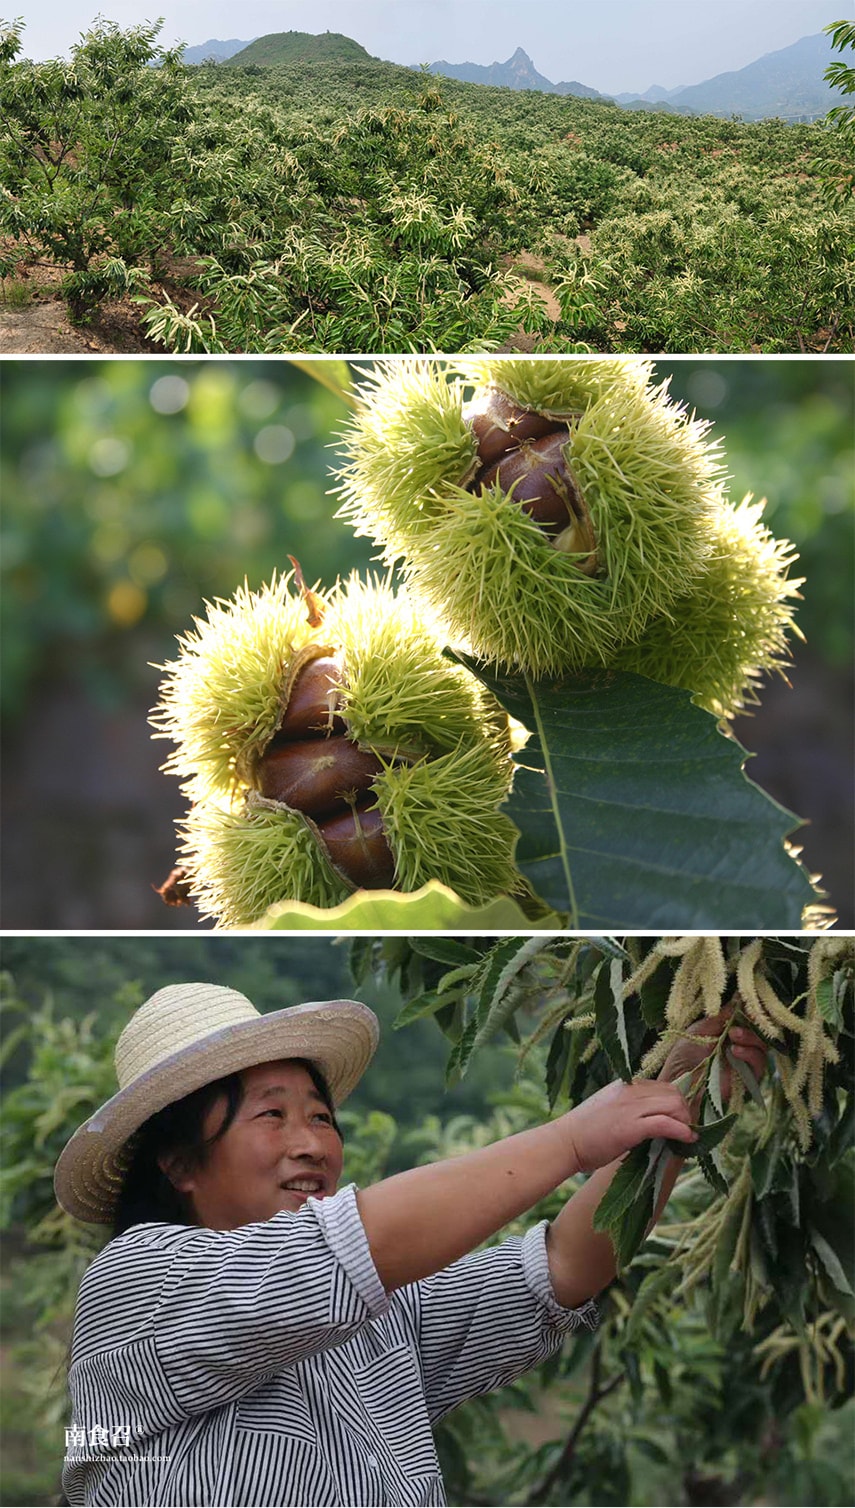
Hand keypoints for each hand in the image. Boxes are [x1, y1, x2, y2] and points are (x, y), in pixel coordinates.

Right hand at [565, 1078, 696, 1173]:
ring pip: (673, 1104)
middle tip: (686, 1129)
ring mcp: (630, 1107)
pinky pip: (665, 1123)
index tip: (680, 1119)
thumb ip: (631, 1106)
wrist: (564, 1142)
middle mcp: (630, 1091)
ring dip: (685, 1120)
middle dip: (685, 1111)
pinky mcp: (630, 1126)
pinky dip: (681, 1130)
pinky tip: (687, 1138)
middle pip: (673, 1092)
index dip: (677, 1102)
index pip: (664, 1085)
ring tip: (686, 1136)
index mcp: (626, 1084)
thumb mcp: (610, 1108)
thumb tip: (654, 1117)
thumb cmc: (585, 1132)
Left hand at [658, 1002, 767, 1105]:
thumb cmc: (685, 1054)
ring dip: (751, 1037)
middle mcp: (741, 1047)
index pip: (750, 1020)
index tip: (748, 1002)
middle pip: (760, 1033)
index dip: (752, 1011)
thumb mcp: (702, 1029)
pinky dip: (750, 1054)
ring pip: (763, 1048)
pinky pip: (759, 1065)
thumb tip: (739, 998)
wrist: (678, 1081)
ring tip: (733, 1035)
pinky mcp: (747, 1080)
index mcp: (730, 1033)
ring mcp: (745, 1063)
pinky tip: (735, 1050)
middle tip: (739, 1021)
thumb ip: (722, 1017)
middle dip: (752, 1024)